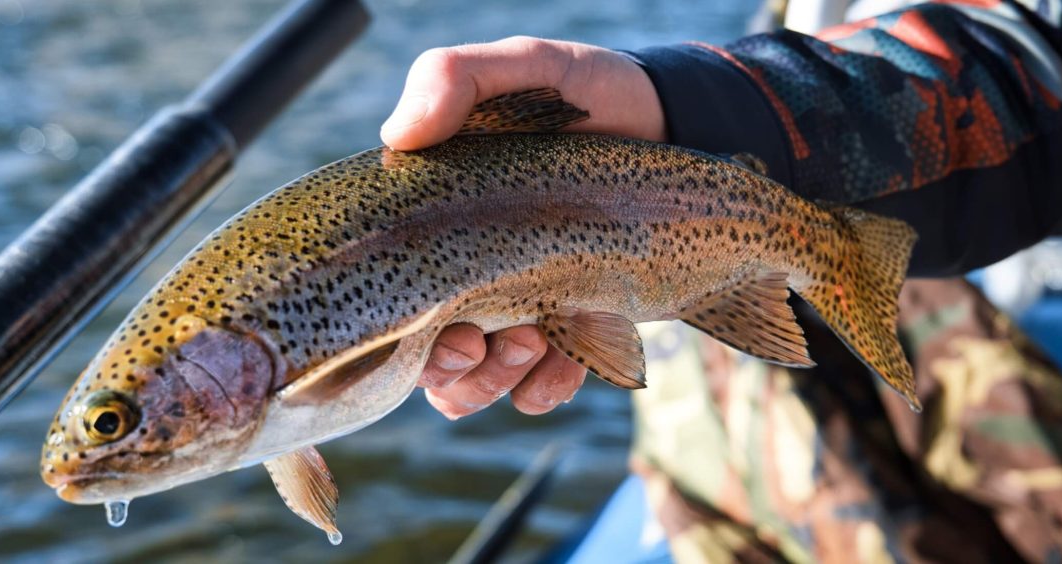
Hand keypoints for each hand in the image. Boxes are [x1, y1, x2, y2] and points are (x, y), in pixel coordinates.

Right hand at [383, 36, 664, 418]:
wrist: (674, 126)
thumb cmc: (586, 97)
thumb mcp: (525, 70)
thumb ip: (456, 79)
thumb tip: (397, 136)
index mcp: (434, 226)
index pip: (387, 301)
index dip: (400, 340)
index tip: (451, 329)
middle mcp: (464, 276)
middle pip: (425, 362)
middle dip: (454, 370)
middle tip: (490, 340)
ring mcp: (514, 308)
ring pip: (472, 386)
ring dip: (496, 380)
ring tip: (539, 338)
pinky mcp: (566, 330)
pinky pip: (536, 389)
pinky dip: (547, 385)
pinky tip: (576, 347)